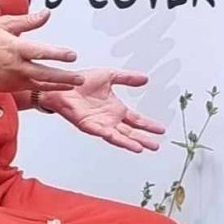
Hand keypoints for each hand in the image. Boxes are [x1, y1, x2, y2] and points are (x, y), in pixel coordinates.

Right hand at [0, 9, 82, 92]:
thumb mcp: (4, 24)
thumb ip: (28, 21)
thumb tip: (46, 14)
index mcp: (14, 48)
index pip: (41, 52)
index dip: (58, 54)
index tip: (72, 55)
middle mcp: (14, 67)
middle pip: (45, 74)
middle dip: (65, 77)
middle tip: (80, 78)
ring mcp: (11, 80)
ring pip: (39, 85)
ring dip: (58, 85)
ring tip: (73, 85)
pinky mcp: (7, 88)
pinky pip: (29, 88)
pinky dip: (43, 88)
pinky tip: (54, 86)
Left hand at [41, 68, 165, 152]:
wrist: (62, 83)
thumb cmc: (81, 81)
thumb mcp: (109, 75)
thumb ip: (127, 78)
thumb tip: (145, 78)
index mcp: (116, 108)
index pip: (136, 119)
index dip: (148, 124)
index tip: (161, 129)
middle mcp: (110, 119)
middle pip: (131, 131)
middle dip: (144, 138)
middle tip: (157, 145)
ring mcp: (100, 124)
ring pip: (119, 136)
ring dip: (132, 142)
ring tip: (144, 148)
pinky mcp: (89, 125)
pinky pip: (104, 133)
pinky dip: (115, 138)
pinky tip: (123, 142)